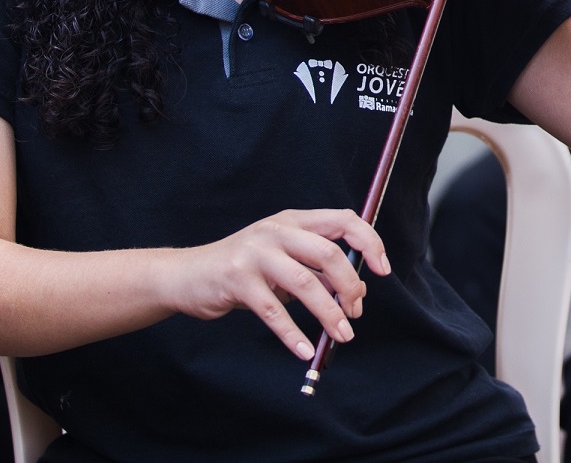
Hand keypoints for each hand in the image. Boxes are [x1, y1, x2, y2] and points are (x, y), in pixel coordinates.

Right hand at [161, 209, 389, 359]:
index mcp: (294, 220)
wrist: (187, 275)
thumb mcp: (283, 259)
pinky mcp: (237, 280)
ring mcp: (256, 253)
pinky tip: (305, 351)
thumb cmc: (244, 269)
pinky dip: (292, 334)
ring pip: (305, 282)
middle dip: (350, 285)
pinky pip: (273, 311)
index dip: (369, 242)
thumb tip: (357, 292)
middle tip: (356, 311)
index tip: (382, 269)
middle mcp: (277, 231)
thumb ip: (316, 269)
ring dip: (329, 313)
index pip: (343, 220)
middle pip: (329, 252)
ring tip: (343, 334)